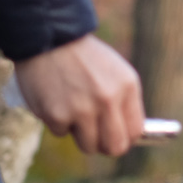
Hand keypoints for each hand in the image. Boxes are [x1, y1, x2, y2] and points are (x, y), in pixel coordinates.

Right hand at [14, 35, 144, 155]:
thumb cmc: (81, 56)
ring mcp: (82, 109)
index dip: (125, 138)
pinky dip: (57, 121)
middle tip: (95, 137)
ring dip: (79, 134)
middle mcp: (108, 100)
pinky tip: (54, 98)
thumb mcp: (112, 71)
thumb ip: (122, 101)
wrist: (47, 35)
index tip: (116, 137)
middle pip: (114, 147)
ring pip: (88, 145)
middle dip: (105, 146)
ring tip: (71, 109)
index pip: (135, 131)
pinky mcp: (58, 115)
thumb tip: (128, 136)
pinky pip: (61, 133)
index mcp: (126, 86)